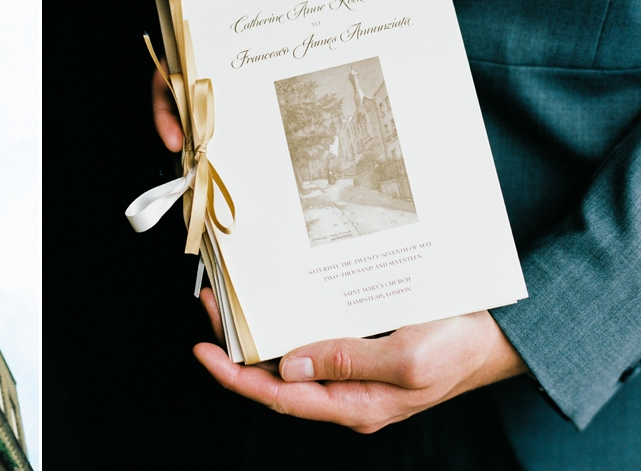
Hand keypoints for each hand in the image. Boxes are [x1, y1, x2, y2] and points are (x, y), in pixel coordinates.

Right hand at [151, 0, 303, 151]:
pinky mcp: (276, 53)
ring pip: (235, 99)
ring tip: (253, 160)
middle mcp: (213, 47)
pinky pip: (271, 85)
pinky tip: (290, 128)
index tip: (175, 139)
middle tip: (215, 165)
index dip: (166, 111)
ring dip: (240, 128)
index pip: (166, 78)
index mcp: (189, 27)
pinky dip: (275, 107)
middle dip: (203, 135)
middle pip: (198, 101)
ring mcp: (245, 54)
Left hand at [193, 288, 527, 432]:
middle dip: (236, 347)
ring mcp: (355, 374)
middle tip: (209, 307)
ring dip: (258, 332)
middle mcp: (348, 394)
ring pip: (292, 360)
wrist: (501, 338)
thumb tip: (290, 365)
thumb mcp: (408, 358)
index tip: (203, 350)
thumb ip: (348, 362)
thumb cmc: (461, 349)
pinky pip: (315, 343)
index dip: (235, 377)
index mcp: (355, 405)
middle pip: (276, 378)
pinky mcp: (363, 352)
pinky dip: (288, 323)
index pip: (279, 397)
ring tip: (230, 300)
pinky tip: (276, 301)